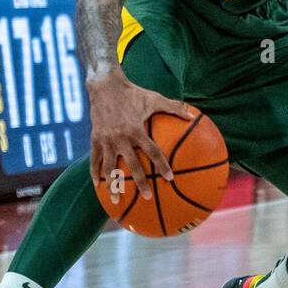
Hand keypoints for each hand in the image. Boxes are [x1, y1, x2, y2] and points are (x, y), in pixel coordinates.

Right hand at [87, 71, 195, 200]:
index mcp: (136, 130)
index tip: (170, 178)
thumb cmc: (133, 93)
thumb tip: (193, 115)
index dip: (162, 165)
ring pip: (110, 168)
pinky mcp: (95, 139)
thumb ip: (174, 108)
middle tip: (148, 197)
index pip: (152, 152)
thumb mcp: (154, 99)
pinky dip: (95, 173)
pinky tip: (98, 186)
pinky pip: (94, 160)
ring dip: (113, 186)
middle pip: (133, 166)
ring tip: (117, 201)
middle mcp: (121, 138)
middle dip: (141, 183)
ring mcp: (106, 140)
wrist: (105, 86)